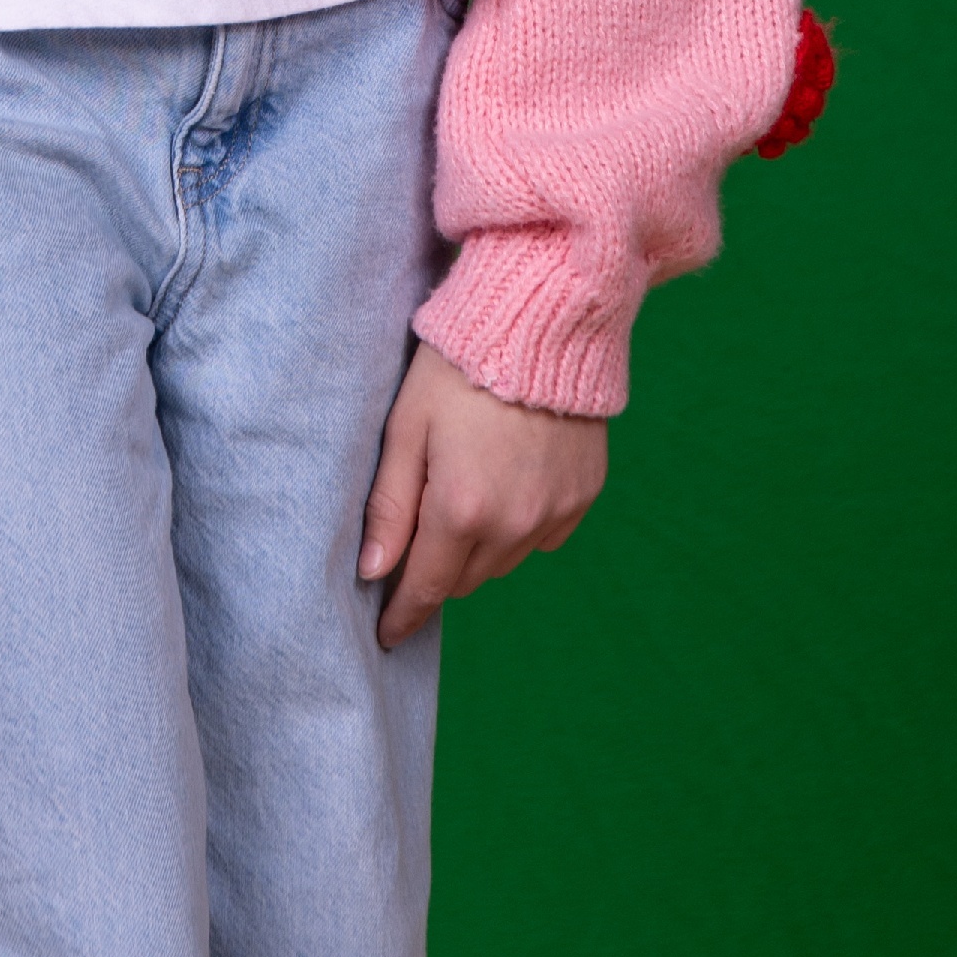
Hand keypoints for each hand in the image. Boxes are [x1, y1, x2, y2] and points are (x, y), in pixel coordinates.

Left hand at [357, 342, 607, 647]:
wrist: (541, 322)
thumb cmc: (458, 367)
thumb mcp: (406, 428)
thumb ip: (389, 507)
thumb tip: (373, 572)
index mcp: (461, 509)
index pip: (425, 587)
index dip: (402, 616)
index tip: (386, 634)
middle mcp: (514, 523)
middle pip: (463, 580)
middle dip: (435, 572)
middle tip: (414, 543)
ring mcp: (555, 512)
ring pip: (503, 564)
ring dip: (476, 552)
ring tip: (460, 503)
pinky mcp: (584, 496)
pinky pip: (542, 538)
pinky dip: (518, 529)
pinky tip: (505, 488)